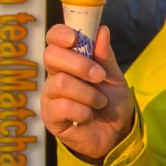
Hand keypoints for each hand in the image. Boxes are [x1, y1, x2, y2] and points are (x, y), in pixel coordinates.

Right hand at [42, 23, 134, 162]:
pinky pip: (63, 106)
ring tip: (99, 103)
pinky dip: (83, 111)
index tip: (75, 38)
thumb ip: (105, 56)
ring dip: (88, 93)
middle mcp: (54, 75)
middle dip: (79, 64)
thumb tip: (101, 30)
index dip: (60, 34)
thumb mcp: (114, 78)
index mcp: (68, 61)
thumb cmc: (111, 104)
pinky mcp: (50, 117)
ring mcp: (50, 96)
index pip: (53, 40)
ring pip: (61, 82)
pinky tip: (88, 117)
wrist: (115, 135)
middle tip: (99, 76)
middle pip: (51, 56)